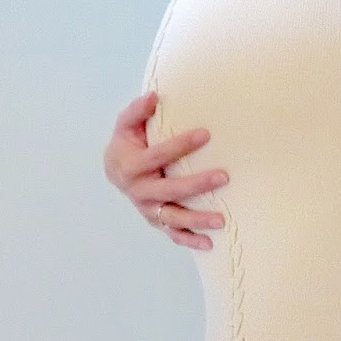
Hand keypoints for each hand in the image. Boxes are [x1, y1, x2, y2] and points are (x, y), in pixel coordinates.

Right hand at [102, 91, 228, 251]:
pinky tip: (209, 244)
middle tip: (224, 177)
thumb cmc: (127, 143)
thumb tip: (153, 97)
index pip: (159, 155)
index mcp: (131, 167)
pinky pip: (173, 234)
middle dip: (198, 184)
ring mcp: (148, 210)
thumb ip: (137, 111)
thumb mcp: (126, 124)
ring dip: (197, 220)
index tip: (206, 134)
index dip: (181, 145)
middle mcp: (139, 192)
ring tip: (222, 220)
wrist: (116, 170)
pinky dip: (190, 241)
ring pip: (173, 218)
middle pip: (171, 190)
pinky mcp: (156, 221)